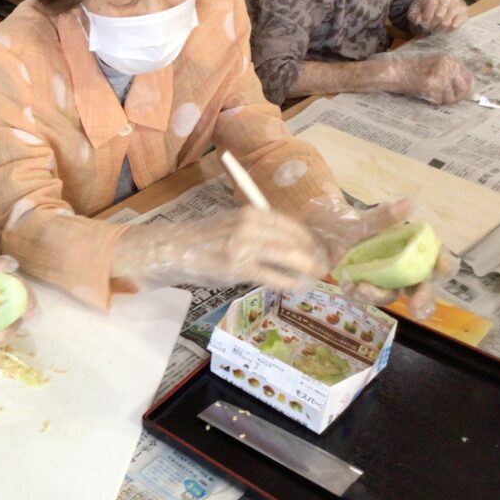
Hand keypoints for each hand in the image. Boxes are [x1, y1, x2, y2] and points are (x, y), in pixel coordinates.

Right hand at [111, 207, 328, 290]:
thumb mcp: (234, 223)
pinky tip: (297, 287)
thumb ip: (259, 230)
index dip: (309, 238)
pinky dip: (289, 283)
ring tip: (315, 276)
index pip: (290, 224)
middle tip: (322, 265)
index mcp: (251, 212)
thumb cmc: (206, 239)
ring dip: (307, 268)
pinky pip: (273, 276)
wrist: (176, 250)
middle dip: (313, 254)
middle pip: (294, 239)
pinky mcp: (239, 267)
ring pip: (288, 256)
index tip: (319, 248)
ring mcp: (244, 246)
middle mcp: (250, 225)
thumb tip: (291, 243)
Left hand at [301, 195, 459, 319]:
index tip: (441, 266)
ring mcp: (381, 280)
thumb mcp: (363, 218)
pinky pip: (363, 296)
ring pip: (390, 295)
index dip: (444, 264)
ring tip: (362, 288)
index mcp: (412, 248)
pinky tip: (348, 285)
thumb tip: (409, 202)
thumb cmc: (348, 222)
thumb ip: (385, 215)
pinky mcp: (360, 286)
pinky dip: (356, 293)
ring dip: (379, 295)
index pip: (437, 259)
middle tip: (417, 309)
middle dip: (422, 299)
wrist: (316, 230)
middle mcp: (401, 267)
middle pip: (420, 288)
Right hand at [382, 53, 472, 104]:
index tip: (464, 93)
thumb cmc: (414, 68)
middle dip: (458, 96)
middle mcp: (448, 68)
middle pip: (464, 88)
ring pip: (452, 97)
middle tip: (450, 98)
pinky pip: (440, 100)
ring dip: (444, 99)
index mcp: (450, 60)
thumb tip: (467, 90)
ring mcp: (441, 78)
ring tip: (435, 95)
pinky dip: (435, 101)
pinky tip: (428, 95)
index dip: (467, 87)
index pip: (468, 76)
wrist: (396, 71)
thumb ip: (451, 72)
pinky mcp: (432, 88)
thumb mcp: (436, 63)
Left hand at [408, 0, 468, 33]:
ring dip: (439, 29)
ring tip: (436, 30)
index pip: (432, 2)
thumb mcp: (416, 9)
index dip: (427, 14)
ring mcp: (457, 3)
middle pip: (439, 15)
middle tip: (430, 28)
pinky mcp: (464, 11)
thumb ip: (414, 14)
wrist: (440, 1)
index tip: (424, 21)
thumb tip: (418, 21)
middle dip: (432, 25)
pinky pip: (457, 24)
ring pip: (447, 22)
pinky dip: (449, 29)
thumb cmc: (426, 6)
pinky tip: (445, 29)